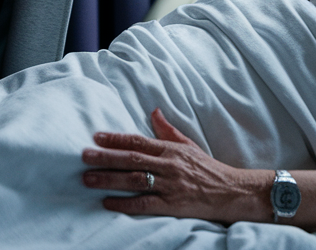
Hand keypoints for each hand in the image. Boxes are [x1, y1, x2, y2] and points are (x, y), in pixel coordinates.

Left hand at [81, 108, 271, 223]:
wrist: (230, 191)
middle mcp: (169, 165)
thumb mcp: (188, 145)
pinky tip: (107, 202)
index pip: (138, 140)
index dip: (116, 138)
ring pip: (134, 180)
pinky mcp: (172, 205)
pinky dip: (125, 203)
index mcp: (171, 149)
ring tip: (88, 178)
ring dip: (109, 179)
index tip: (96, 136)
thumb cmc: (208, 168)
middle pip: (132, 159)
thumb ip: (168, 130)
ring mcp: (170, 185)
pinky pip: (144, 204)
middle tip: (84, 156)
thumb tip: (153, 110)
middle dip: (105, 157)